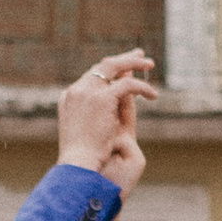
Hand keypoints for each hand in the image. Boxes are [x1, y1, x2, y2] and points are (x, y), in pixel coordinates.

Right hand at [58, 47, 154, 182]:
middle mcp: (76, 90)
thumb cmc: (81, 158)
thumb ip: (91, 119)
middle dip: (122, 59)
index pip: (92, 76)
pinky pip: (127, 84)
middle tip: (139, 55)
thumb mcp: (83, 134)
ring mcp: (88, 92)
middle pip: (101, 66)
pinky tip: (153, 95)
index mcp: (69, 98)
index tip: (125, 71)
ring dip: (133, 64)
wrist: (78, 165)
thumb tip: (108, 118)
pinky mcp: (102, 98)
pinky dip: (142, 86)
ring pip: (114, 67)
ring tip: (150, 64)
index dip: (110, 72)